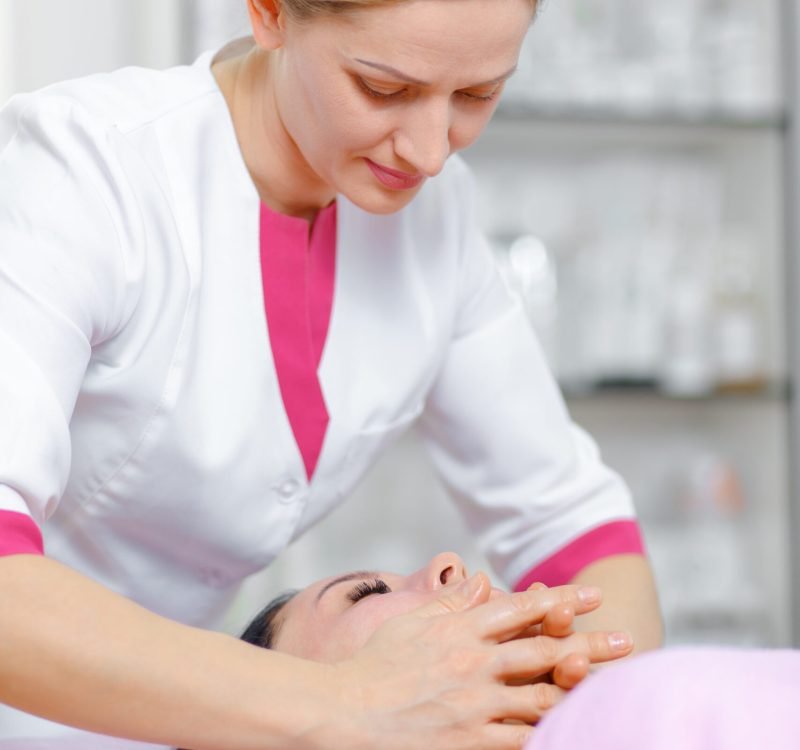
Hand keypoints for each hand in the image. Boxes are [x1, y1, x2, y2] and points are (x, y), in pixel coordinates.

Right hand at [328, 573, 631, 749]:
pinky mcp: (472, 742)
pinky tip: (575, 733)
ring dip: (582, 691)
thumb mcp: (411, 623)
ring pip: (544, 697)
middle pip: (545, 650)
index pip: (521, 608)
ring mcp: (476, 705)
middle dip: (590, 645)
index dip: (561, 600)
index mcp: (461, 630)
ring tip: (615, 688)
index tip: (592, 594)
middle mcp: (475, 663)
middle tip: (627, 642)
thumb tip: (479, 580)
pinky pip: (522, 740)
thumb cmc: (373, 666)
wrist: (344, 714)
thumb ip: (450, 603)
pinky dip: (550, 736)